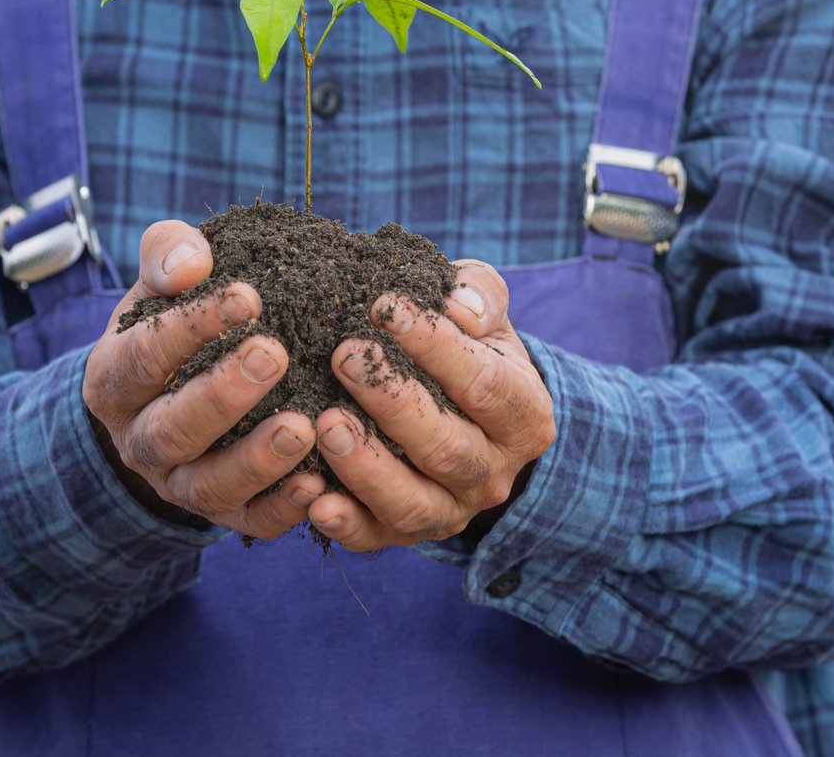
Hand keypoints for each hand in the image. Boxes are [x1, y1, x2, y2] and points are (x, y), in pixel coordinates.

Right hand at [83, 220, 324, 537]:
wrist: (165, 395)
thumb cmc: (172, 325)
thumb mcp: (159, 285)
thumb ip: (169, 257)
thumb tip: (191, 262)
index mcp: (115, 379)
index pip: (144, 355)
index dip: (192, 327)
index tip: (248, 295)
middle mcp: (140, 440)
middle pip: (172, 429)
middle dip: (222, 395)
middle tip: (274, 355)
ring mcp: (178, 484)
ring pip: (208, 486)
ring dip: (257, 460)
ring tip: (304, 427)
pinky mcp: (222, 513)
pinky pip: (249, 522)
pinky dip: (282, 508)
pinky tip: (321, 484)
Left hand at [308, 260, 555, 550]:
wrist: (461, 410)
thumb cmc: (467, 347)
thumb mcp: (484, 314)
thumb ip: (480, 295)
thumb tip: (458, 306)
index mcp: (524, 416)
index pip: (485, 384)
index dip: (437, 347)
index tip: (385, 307)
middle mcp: (493, 474)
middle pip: (447, 449)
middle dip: (393, 404)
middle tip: (344, 357)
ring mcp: (451, 511)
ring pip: (413, 503)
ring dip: (366, 466)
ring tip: (325, 424)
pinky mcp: (404, 535)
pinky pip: (374, 538)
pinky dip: (343, 523)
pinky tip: (310, 497)